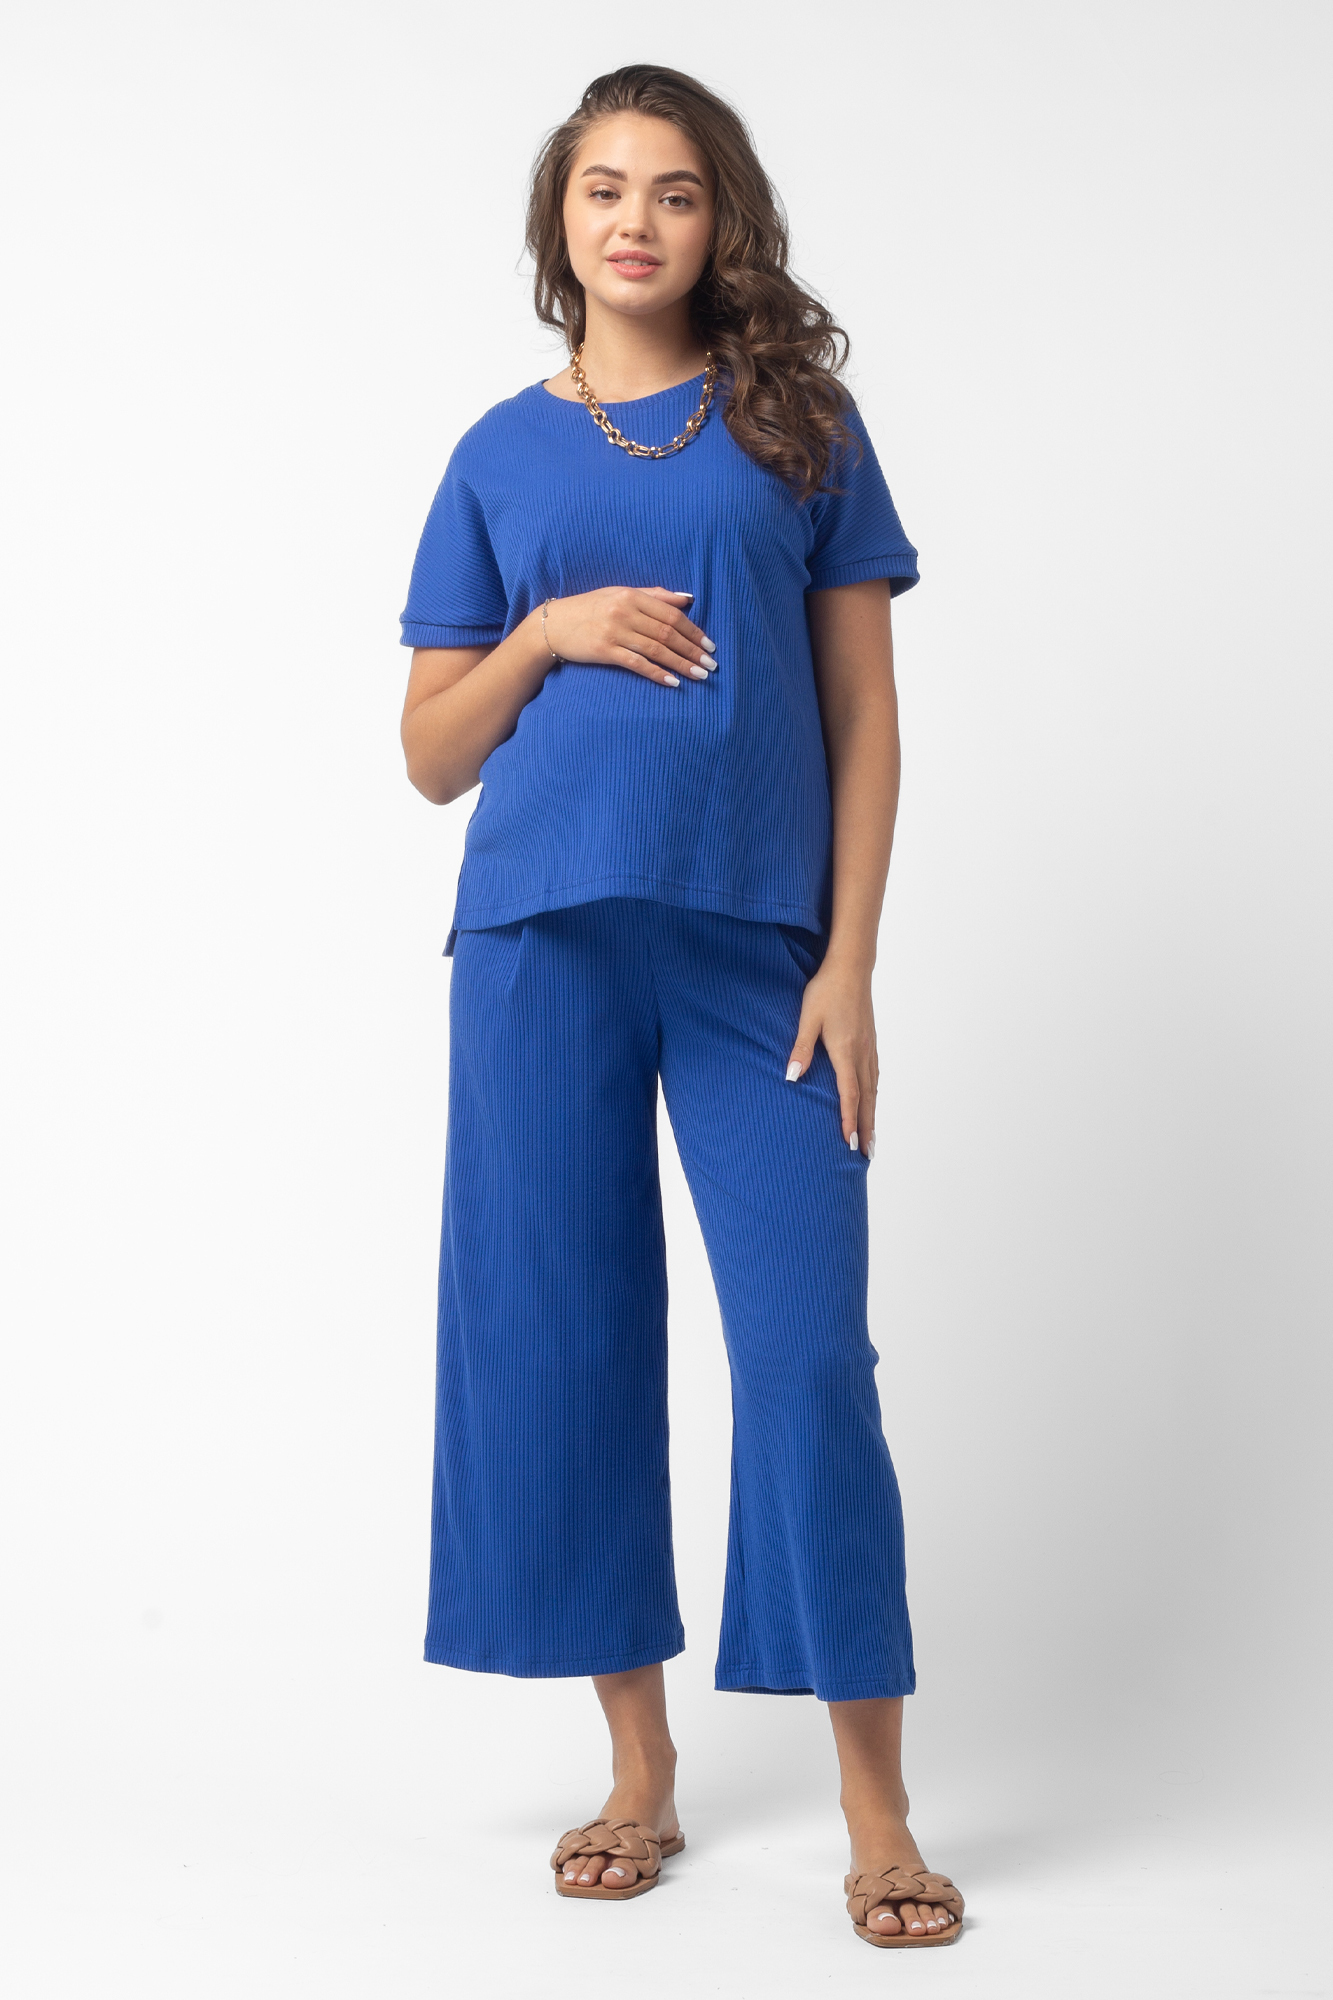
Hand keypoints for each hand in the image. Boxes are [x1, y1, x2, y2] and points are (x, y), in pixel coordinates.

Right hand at [543, 587, 716, 688]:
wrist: (553, 625)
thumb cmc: (589, 608)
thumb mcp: (620, 593)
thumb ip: (654, 595)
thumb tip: (687, 599)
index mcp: (631, 595)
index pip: (671, 614)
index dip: (694, 631)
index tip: (709, 645)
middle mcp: (624, 612)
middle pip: (668, 633)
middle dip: (693, 650)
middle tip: (711, 664)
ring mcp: (614, 632)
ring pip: (657, 649)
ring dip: (681, 664)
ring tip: (700, 675)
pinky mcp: (604, 651)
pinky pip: (637, 664)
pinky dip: (657, 674)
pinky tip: (673, 683)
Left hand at [786, 959, 877, 1158]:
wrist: (851, 967)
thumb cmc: (826, 990)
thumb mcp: (808, 1018)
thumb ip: (800, 1049)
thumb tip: (791, 1078)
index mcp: (845, 1050)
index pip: (849, 1093)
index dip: (849, 1120)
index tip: (850, 1143)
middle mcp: (862, 1053)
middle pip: (867, 1098)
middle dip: (866, 1127)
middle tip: (868, 1153)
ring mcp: (869, 1047)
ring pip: (873, 1088)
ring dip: (872, 1114)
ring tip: (872, 1136)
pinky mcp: (870, 1040)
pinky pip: (875, 1075)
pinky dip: (874, 1094)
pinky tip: (872, 1100)